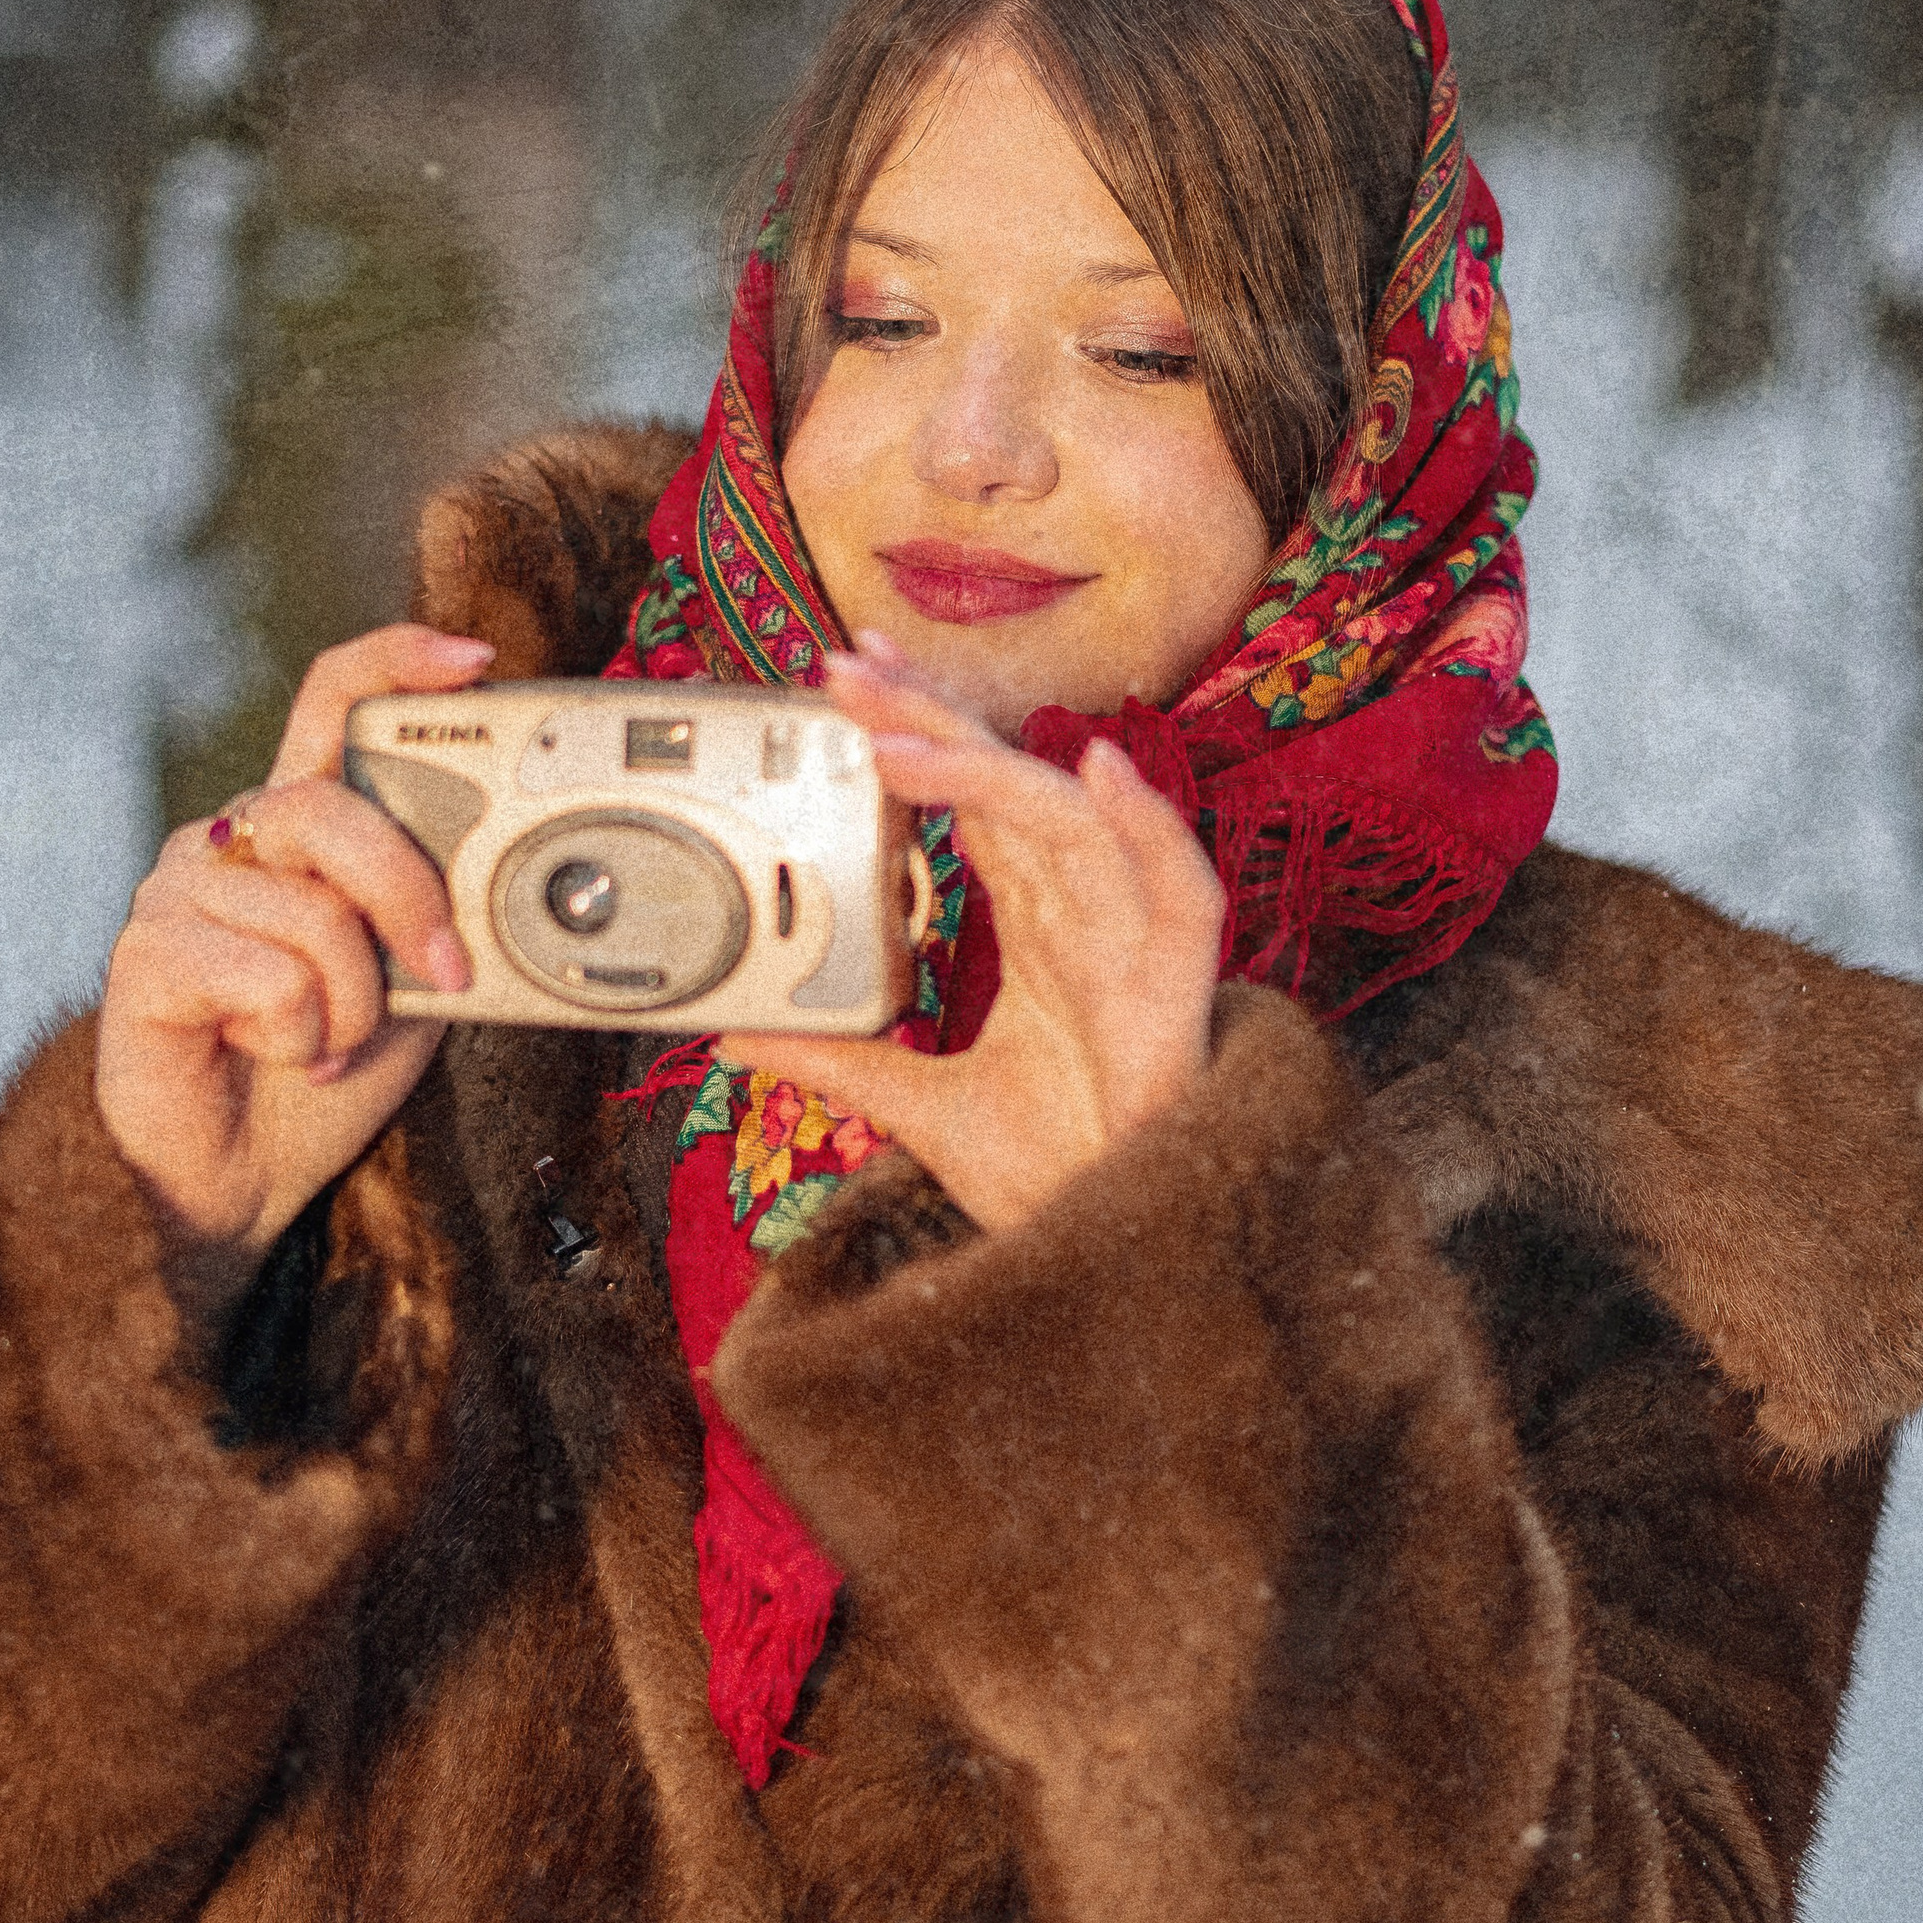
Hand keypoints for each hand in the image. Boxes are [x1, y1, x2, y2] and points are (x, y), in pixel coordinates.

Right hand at [96, 623, 490, 1281]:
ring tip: (331, 1045)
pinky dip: (295, 1036)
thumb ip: (446, 917)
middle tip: (442, 970)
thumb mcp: (415, 981)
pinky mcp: (146, 955)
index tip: (474, 662)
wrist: (245, 1179)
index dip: (394, 662)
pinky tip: (274, 1055)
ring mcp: (181, 890)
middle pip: (327, 804)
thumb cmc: (329, 1069)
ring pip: (307, 911)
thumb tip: (524, 886)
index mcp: (301, 828)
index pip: (331, 704)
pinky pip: (260, 977)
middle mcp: (236, 838)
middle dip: (407, 894)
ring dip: (353, 1002)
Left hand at [719, 634, 1224, 1233]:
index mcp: (1037, 932)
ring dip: (990, 766)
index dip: (919, 734)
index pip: (974, 803)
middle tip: (845, 665)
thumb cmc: (1053, 1172)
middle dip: (931, 717)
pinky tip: (1100, 775)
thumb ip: (840, 1064)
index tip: (847, 683)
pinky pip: (1182, 894)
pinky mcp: (1175, 995)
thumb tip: (741, 1037)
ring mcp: (1131, 948)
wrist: (1111, 1257)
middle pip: (1007, 785)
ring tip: (901, 733)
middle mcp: (1085, 919)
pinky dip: (1150, 831)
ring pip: (1069, 820)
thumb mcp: (917, 1109)